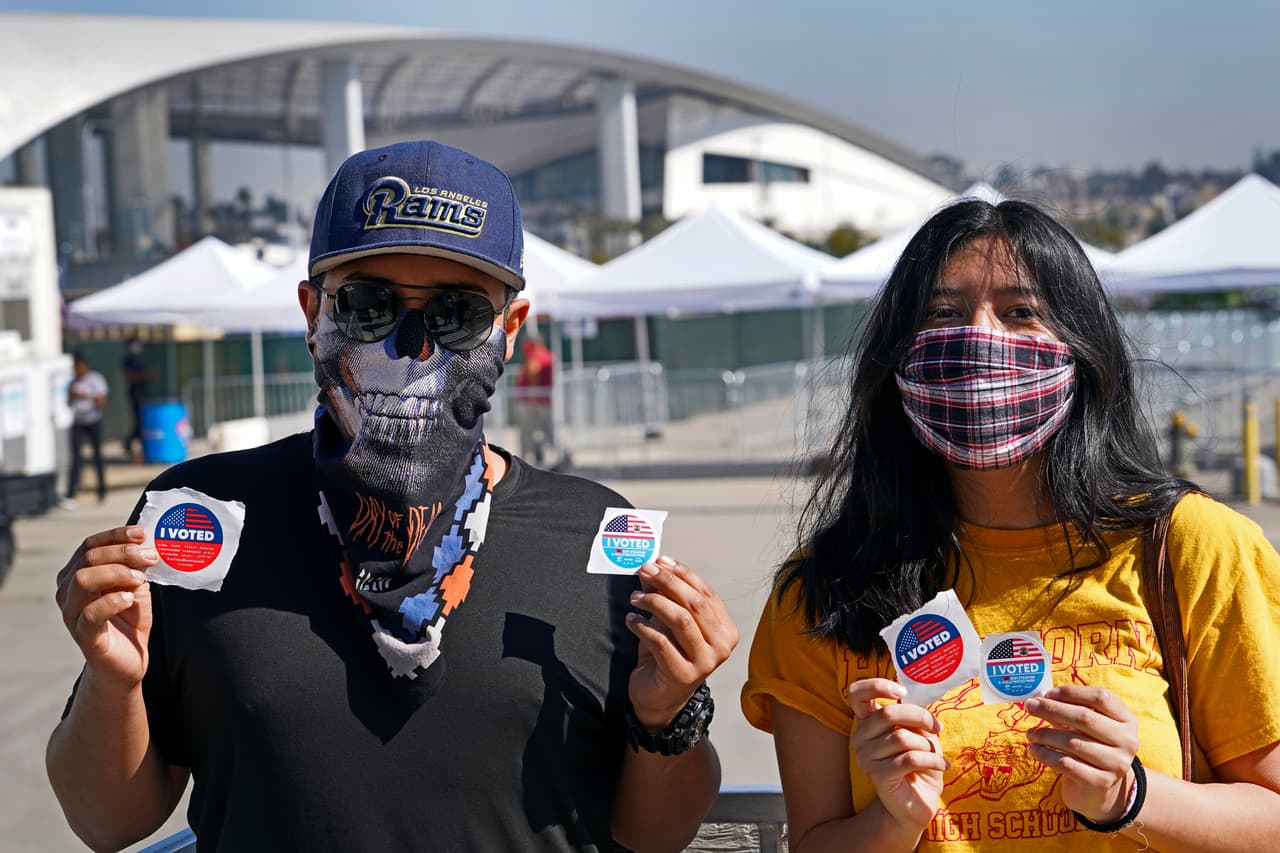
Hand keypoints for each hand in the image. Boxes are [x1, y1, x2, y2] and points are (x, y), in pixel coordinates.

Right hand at [55, 525, 159, 693]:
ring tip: (139, 578)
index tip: (142, 533)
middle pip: (88, 559)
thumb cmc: (129, 619)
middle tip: (150, 556)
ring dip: (116, 572)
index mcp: (78, 575)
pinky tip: (129, 599)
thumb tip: (146, 544)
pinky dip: (112, 601)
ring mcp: (72, 613)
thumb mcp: (135, 586)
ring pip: (82, 580)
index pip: (90, 546)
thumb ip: (136, 566)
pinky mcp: (83, 635)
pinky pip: (90, 613)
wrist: (128, 661)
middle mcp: (68, 591)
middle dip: (122, 553)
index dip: (115, 536)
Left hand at [625, 556, 737, 729]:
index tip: (660, 561)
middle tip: (645, 571)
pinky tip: (631, 619)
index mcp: (726, 630)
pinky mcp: (683, 675)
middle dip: (667, 582)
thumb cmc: (668, 655)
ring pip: (680, 619)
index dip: (682, 574)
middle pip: (694, 603)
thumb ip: (665, 595)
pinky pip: (660, 641)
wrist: (660, 697)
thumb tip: (652, 568)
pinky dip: (642, 626)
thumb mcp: (668, 621)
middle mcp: (722, 647)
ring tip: (635, 598)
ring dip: (654, 602)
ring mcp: (705, 663)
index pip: (705, 593)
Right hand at [847, 678, 946, 833]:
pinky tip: (941, 765)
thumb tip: (918, 700)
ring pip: (902, 738)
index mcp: (867, 721)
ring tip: (936, 756)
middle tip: (936, 728)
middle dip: (920, 717)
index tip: (902, 691)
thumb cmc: (919, 763)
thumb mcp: (918, 733)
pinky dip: (932, 760)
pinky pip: (910, 759)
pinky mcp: (877, 776)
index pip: (856, 693)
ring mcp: (866, 757)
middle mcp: (860, 736)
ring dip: (927, 745)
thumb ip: (913, 716)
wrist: (918, 802)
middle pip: (888, 714)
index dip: (876, 686)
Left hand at [1025, 685, 1138, 822]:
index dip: (1072, 692)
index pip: (1101, 697)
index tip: (1047, 693)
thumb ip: (1067, 709)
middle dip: (1052, 709)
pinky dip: (1046, 755)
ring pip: (1073, 742)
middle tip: (1030, 706)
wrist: (1099, 787)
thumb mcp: (1085, 725)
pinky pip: (1067, 764)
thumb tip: (1038, 699)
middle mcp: (1127, 740)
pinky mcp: (1102, 783)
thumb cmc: (1089, 745)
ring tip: (1030, 733)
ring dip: (1045, 735)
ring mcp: (1117, 763)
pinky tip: (1034, 749)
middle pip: (1085, 717)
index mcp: (1127, 719)